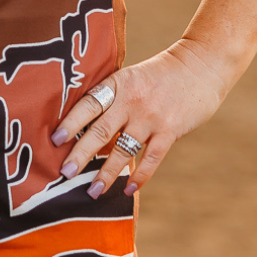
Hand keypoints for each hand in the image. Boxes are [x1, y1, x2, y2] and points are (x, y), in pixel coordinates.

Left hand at [50, 42, 229, 198]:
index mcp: (118, 84)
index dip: (71, 122)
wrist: (200, 64)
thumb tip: (89, 132)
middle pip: (100, 131)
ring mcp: (151, 117)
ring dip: (106, 173)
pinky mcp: (170, 130)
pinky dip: (139, 177)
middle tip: (65, 173)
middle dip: (80, 154)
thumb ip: (114, 100)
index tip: (55, 140)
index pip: (89, 104)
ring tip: (93, 191)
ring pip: (123, 151)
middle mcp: (131, 101)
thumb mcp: (132, 78)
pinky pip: (150, 159)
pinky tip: (128, 189)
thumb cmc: (161, 74)